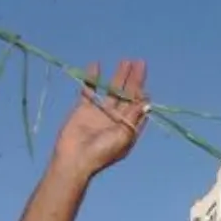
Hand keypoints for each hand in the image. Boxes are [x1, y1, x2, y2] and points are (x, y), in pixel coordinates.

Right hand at [53, 60, 149, 177]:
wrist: (74, 159)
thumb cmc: (101, 153)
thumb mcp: (123, 136)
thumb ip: (134, 117)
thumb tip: (146, 102)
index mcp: (128, 128)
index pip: (138, 107)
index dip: (142, 94)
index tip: (145, 83)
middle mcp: (116, 119)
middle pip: (128, 95)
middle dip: (134, 79)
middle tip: (140, 62)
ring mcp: (100, 113)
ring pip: (111, 90)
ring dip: (118, 76)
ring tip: (125, 61)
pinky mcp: (84, 109)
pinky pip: (90, 90)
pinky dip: (92, 78)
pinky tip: (96, 65)